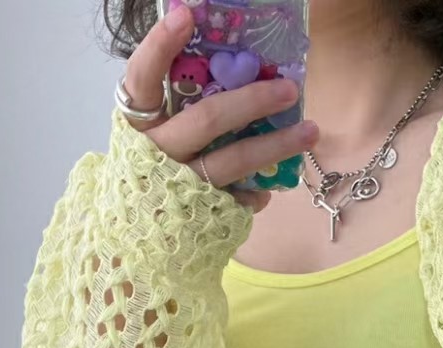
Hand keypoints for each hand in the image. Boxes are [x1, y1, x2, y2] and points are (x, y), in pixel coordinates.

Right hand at [120, 6, 316, 212]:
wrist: (131, 230)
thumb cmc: (148, 166)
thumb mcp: (153, 128)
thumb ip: (179, 99)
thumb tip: (226, 59)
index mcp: (139, 122)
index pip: (143, 76)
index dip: (161, 45)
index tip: (187, 15)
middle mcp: (157, 152)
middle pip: (207, 120)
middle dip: (252, 101)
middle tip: (288, 88)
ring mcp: (179, 186)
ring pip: (232, 162)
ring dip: (275, 145)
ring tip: (310, 131)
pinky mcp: (200, 214)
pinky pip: (238, 198)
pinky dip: (257, 190)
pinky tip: (271, 183)